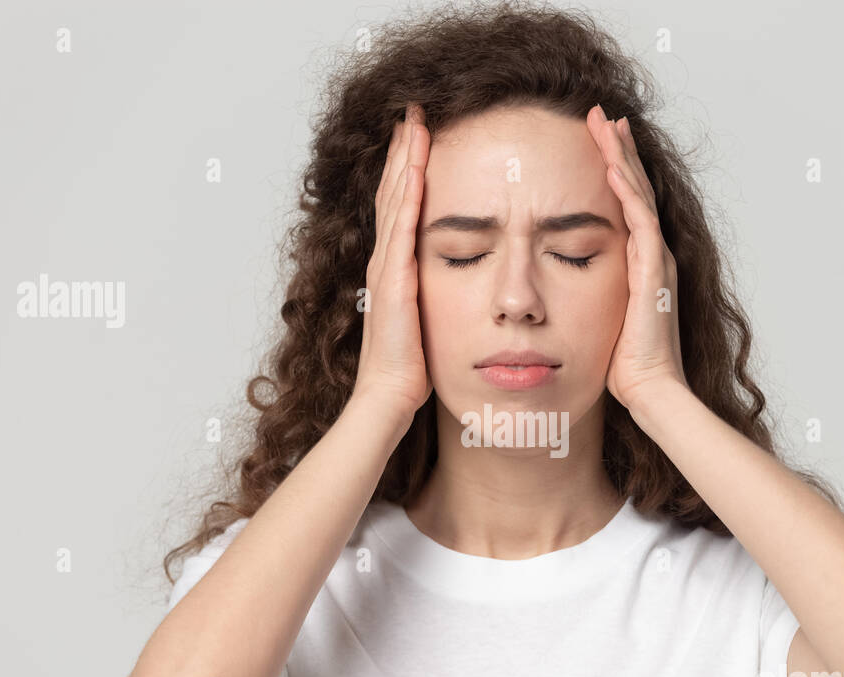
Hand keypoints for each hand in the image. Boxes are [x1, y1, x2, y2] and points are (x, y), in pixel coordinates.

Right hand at [350, 103, 432, 424]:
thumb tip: (457, 285)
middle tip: (414, 110)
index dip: (409, 169)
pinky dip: (406, 196)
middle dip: (404, 150)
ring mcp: (386, 269)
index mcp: (395, 269)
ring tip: (413, 122)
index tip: (420, 135)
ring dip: (404, 160)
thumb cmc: (410, 371)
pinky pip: (401, 229)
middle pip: (393, 192)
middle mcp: (386, 261)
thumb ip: (433, 298)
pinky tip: (416, 169)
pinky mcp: (394, 281)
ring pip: (395, 201)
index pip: (401, 207)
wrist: (388, 399)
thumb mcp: (428, 322)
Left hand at [586, 104, 688, 412]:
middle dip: (618, 149)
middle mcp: (651, 255)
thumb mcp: (596, 319)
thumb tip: (555, 290)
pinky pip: (640, 221)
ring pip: (638, 195)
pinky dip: (628, 191)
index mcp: (638, 263)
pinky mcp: (652, 272)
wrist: (648, 390)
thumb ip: (586, 296)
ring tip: (607, 123)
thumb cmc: (622, 365)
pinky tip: (614, 167)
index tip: (595, 139)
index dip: (612, 169)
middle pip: (634, 188)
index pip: (625, 203)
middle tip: (601, 114)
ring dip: (622, 157)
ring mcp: (655, 260)